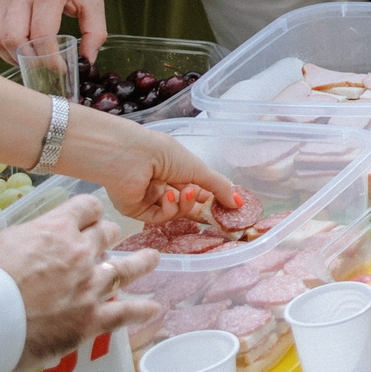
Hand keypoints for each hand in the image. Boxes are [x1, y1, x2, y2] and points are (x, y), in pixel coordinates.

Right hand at [0, 0, 107, 62]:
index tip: (60, 69)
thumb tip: (88, 59)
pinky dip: (5, 44)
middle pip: (13, 39)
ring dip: (12, 56)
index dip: (49, 58)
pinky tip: (22, 47)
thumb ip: (95, 30)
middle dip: (28, 59)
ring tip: (31, 60)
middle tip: (43, 66)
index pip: (41, 35)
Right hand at [0, 195, 160, 364]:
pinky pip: (125, 313)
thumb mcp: (1, 244)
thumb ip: (25, 242)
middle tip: (107, 244)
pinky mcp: (91, 320)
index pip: (87, 207)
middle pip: (107, 235)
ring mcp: (90, 286)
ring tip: (152, 259)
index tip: (90, 217)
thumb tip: (26, 249)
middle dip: (107, 237)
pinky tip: (154, 310)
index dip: (89, 212)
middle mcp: (81, 253)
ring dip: (142, 262)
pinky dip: (141, 311)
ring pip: (127, 268)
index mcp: (57, 229)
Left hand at [60, 111, 238, 223]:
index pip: (198, 190)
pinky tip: (167, 196)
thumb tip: (239, 202)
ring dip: (184, 204)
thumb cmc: (164, 153)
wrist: (130, 156)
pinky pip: (159, 218)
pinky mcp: (137, 211)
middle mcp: (163, 185)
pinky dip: (167, 209)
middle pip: (187, 205)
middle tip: (213, 209)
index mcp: (176, 170)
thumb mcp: (198, 168)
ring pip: (176, 213)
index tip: (226, 206)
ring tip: (185, 192)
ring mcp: (150, 199)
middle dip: (199, 206)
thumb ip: (219, 187)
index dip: (211, 198)